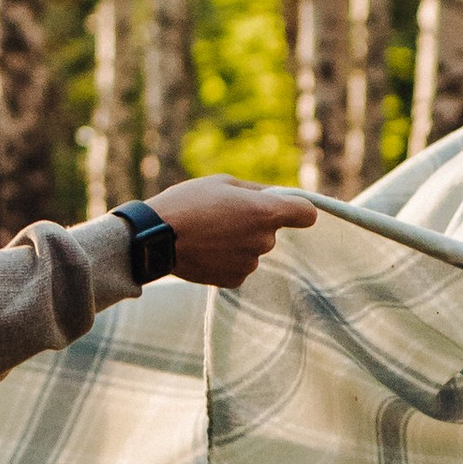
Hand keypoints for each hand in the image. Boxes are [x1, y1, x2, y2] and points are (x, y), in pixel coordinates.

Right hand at [147, 177, 317, 288]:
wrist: (155, 239)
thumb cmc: (187, 203)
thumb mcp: (222, 183)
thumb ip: (255, 191)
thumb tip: (276, 195)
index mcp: (266, 212)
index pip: (307, 214)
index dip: (298, 209)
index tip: (287, 208)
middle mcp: (263, 240)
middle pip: (272, 231)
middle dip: (255, 223)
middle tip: (224, 215)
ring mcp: (250, 263)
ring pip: (253, 249)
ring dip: (239, 242)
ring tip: (208, 233)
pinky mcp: (234, 280)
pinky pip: (239, 266)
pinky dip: (226, 260)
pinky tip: (205, 250)